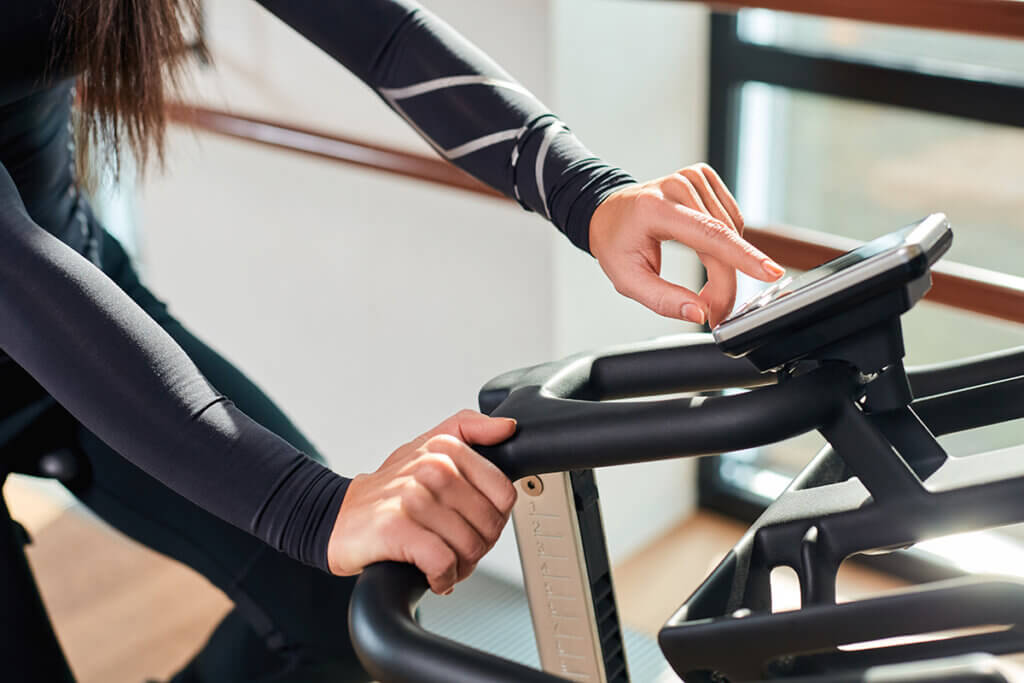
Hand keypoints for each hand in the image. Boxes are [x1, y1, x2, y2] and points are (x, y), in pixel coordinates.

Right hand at [327, 410, 517, 593]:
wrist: (337, 517)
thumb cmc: (389, 490)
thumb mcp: (427, 447)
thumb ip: (470, 430)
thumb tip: (507, 427)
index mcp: (445, 447)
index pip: (503, 493)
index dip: (495, 518)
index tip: (475, 524)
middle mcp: (431, 467)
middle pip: (489, 525)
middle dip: (478, 547)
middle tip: (456, 549)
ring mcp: (412, 497)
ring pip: (469, 546)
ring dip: (460, 567)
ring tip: (443, 563)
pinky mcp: (395, 528)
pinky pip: (443, 562)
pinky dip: (442, 577)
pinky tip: (432, 574)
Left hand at [589, 163, 784, 326]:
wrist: (608, 213)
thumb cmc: (616, 245)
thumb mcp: (629, 280)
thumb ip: (664, 300)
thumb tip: (699, 313)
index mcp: (656, 208)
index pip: (709, 234)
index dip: (742, 257)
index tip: (769, 272)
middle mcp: (677, 186)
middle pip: (723, 240)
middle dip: (726, 281)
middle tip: (715, 312)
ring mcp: (692, 176)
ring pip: (733, 230)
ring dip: (729, 264)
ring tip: (706, 286)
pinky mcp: (704, 176)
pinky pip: (732, 217)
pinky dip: (728, 243)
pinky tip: (709, 252)